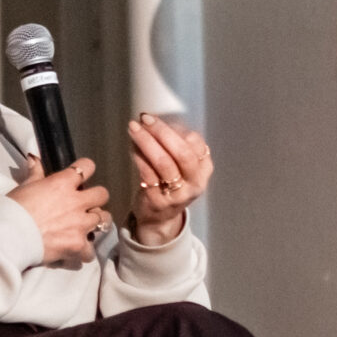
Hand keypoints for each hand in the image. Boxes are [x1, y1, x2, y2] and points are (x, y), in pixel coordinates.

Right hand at [7, 156, 112, 263]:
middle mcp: (76, 202)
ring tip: (87, 228)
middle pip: (102, 194)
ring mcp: (80, 224)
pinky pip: (90, 249)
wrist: (9, 236)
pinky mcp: (78, 244)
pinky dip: (84, 251)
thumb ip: (35, 173)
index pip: (87, 166)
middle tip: (86, 205)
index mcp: (62, 183)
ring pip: (104, 220)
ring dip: (96, 223)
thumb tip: (34, 158)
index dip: (86, 169)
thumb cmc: (14, 209)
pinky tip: (77, 250)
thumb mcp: (24, 187)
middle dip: (96, 199)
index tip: (81, 176)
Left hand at [128, 113, 212, 240]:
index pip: (195, 143)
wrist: (160, 218)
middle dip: (162, 132)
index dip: (176, 127)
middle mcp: (195, 183)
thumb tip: (157, 119)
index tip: (159, 118)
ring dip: (147, 141)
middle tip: (146, 118)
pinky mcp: (158, 201)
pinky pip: (147, 173)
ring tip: (134, 128)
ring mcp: (177, 194)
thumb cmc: (170, 185)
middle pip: (181, 152)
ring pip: (163, 162)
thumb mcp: (182, 167)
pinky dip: (138, 156)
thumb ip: (175, 145)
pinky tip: (132, 145)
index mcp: (204, 169)